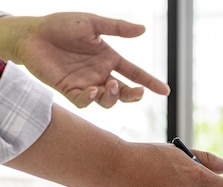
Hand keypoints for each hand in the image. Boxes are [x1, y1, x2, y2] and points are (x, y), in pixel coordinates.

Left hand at [11, 12, 169, 107]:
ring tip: (111, 85)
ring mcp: (87, 83)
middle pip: (125, 92)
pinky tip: (93, 90)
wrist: (32, 34)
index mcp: (109, 58)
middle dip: (134, 95)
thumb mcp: (92, 23)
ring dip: (114, 97)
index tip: (165, 90)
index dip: (150, 82)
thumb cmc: (61, 26)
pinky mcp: (70, 90)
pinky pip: (86, 101)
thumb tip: (143, 29)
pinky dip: (92, 99)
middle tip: (137, 91)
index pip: (135, 73)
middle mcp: (100, 73)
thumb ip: (117, 28)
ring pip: (108, 101)